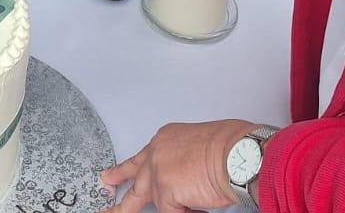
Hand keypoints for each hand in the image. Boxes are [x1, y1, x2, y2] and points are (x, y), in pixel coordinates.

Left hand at [100, 120, 256, 212]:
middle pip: (133, 173)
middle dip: (117, 179)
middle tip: (106, 183)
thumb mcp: (200, 146)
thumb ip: (182, 161)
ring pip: (140, 198)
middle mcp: (157, 153)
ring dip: (128, 208)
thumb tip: (185, 181)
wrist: (238, 153)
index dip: (135, 167)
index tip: (124, 171)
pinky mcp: (164, 193)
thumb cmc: (231, 147)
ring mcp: (157, 173)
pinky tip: (196, 207)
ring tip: (113, 212)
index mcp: (166, 139)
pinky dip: (185, 212)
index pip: (144, 156)